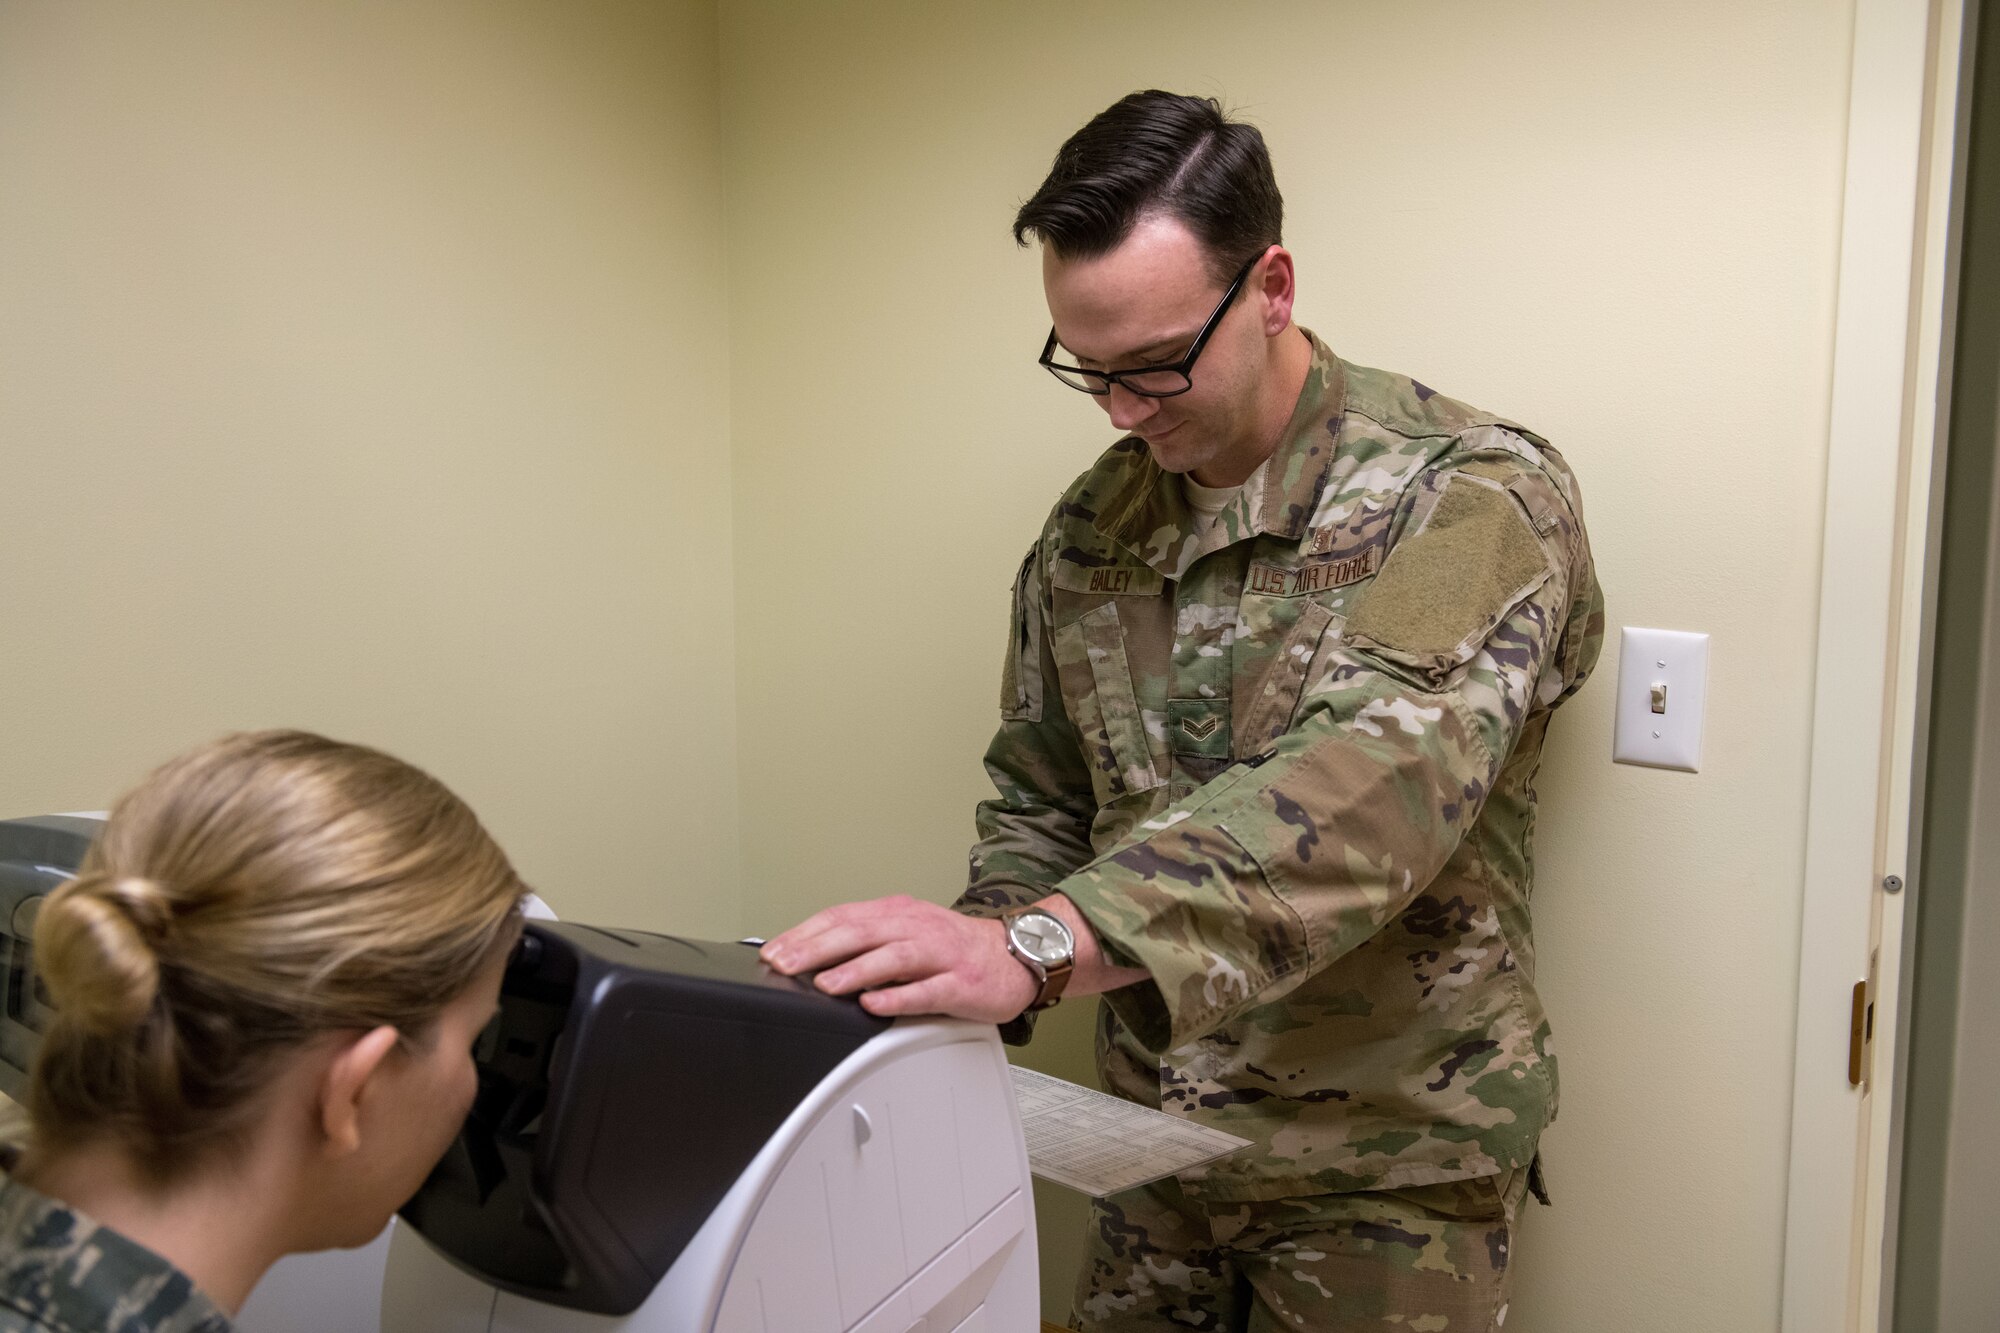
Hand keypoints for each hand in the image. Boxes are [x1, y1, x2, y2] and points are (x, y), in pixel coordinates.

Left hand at [760, 895, 1037, 1021]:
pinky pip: (927, 990)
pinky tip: (875, 1005)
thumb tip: (812, 957)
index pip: (842, 916)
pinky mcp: (961, 983)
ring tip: (824, 984)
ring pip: (892, 958)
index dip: (805, 933)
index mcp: (897, 914)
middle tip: (784, 964)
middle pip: (860, 932)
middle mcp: (915, 928)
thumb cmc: (956, 948)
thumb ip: (866, 942)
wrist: (1017, 954)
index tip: (773, 950)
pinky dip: (899, 997)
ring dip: (855, 970)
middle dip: (817, 948)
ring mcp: (939, 955)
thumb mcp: (907, 933)